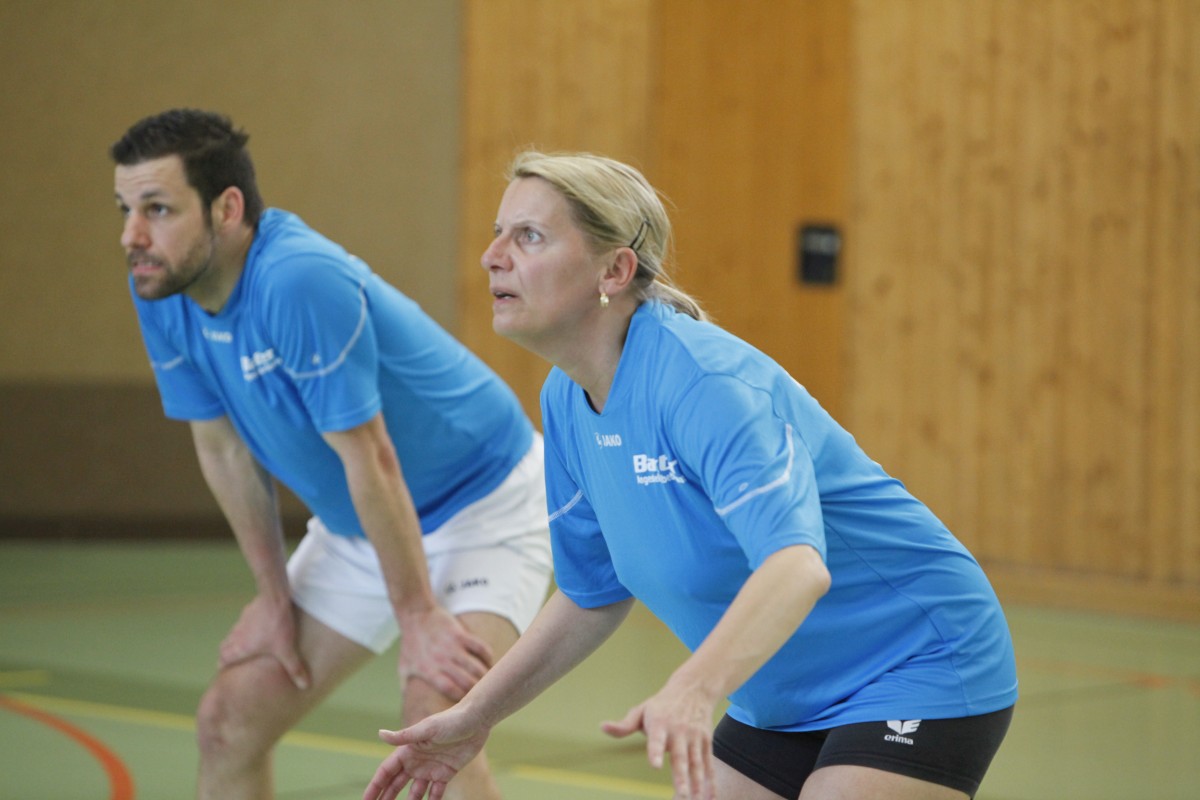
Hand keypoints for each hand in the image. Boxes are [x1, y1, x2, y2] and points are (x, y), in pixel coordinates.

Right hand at [218, 594, 310, 689]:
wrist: (275, 598)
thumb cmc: (278, 626)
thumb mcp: (287, 650)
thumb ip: (294, 668)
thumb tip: (304, 686)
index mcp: (240, 648)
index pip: (223, 660)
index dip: (223, 666)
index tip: (225, 671)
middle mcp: (236, 636)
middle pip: (224, 647)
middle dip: (227, 654)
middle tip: (234, 660)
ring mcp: (241, 621)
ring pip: (233, 633)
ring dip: (237, 640)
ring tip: (247, 645)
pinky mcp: (249, 610)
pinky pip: (243, 621)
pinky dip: (246, 626)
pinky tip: (259, 626)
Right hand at [363, 707, 490, 799]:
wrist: (476, 720)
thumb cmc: (450, 720)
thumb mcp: (427, 729)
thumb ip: (404, 735)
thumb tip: (380, 734)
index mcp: (408, 750)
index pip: (386, 772)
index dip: (375, 786)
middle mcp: (416, 761)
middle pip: (396, 784)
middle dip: (386, 797)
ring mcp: (431, 768)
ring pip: (414, 792)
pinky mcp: (446, 773)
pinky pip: (435, 793)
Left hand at [396, 606, 493, 699]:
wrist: (416, 616)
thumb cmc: (410, 645)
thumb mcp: (404, 668)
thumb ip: (407, 690)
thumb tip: (408, 710)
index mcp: (428, 670)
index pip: (449, 689)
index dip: (461, 699)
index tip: (467, 706)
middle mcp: (441, 659)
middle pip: (465, 681)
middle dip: (476, 691)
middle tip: (483, 697)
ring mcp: (452, 646)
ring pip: (475, 666)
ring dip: (485, 676)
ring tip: (489, 683)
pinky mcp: (460, 634)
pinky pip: (480, 647)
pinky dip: (488, 657)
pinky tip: (490, 663)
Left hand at [601, 682, 716, 799]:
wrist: (694, 688)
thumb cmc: (662, 704)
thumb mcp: (642, 710)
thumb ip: (624, 725)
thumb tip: (602, 727)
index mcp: (661, 724)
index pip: (657, 740)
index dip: (656, 752)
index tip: (655, 765)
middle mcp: (679, 731)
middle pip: (680, 756)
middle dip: (682, 776)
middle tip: (681, 794)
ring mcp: (694, 737)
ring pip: (697, 763)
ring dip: (698, 783)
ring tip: (696, 799)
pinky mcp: (706, 742)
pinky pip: (708, 764)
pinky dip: (711, 781)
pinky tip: (711, 797)